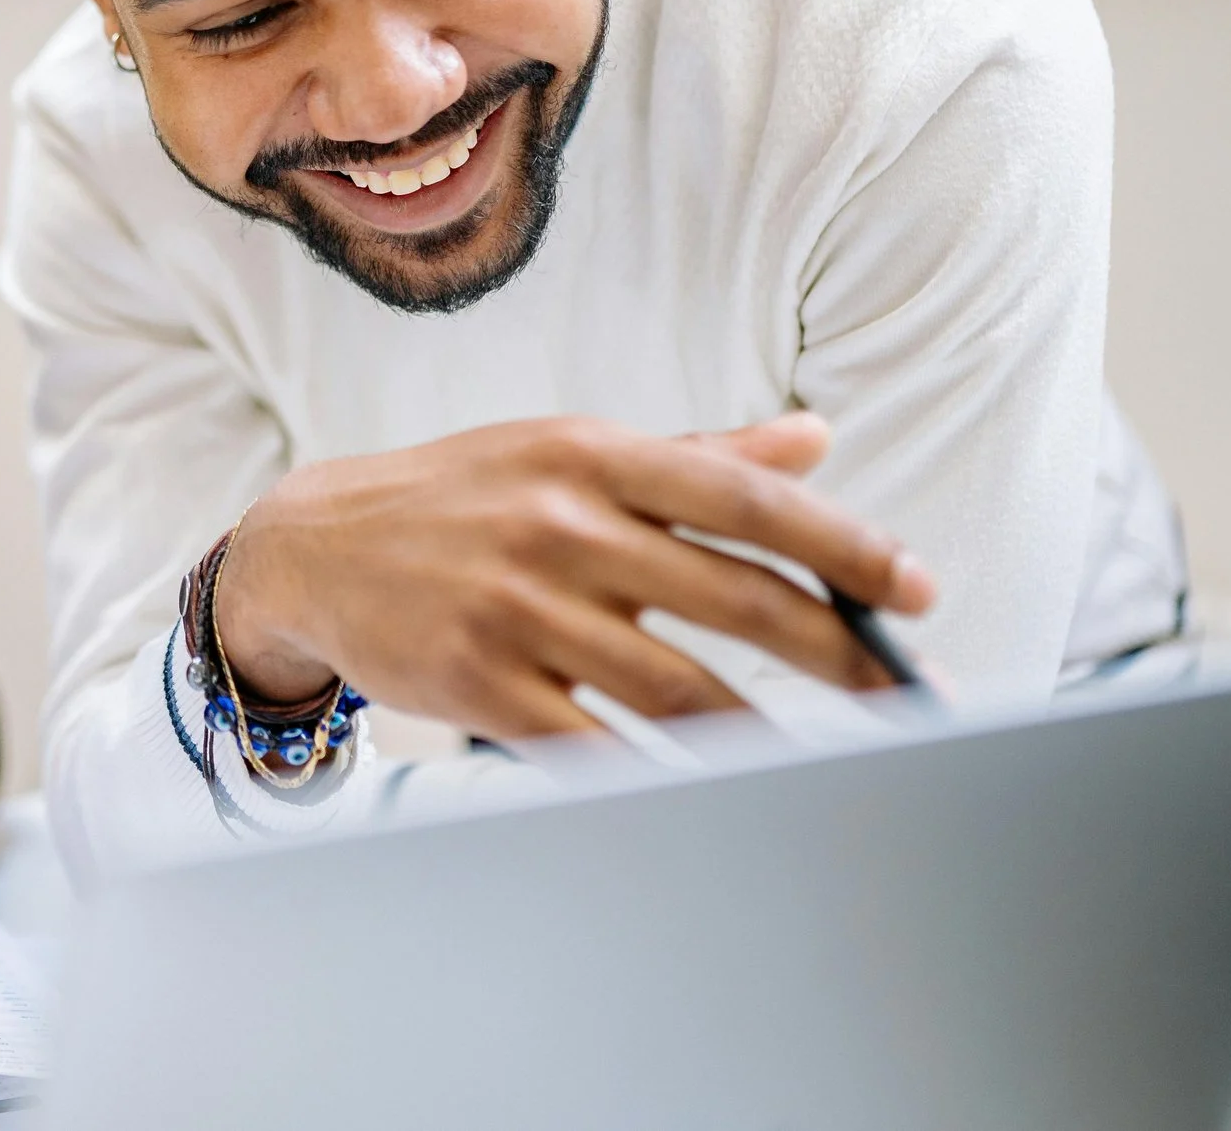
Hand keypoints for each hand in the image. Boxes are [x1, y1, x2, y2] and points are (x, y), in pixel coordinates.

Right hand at [213, 411, 935, 739]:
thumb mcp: (565, 449)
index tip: (920, 588)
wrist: (310, 548)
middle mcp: (562, 526)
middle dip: (838, 654)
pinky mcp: (484, 686)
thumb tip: (816, 440)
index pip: (745, 499)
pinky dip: (668, 775)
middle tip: (906, 694)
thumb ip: (695, 455)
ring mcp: (519, 609)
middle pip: (733, 602)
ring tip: (839, 760)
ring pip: (680, 688)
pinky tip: (722, 790)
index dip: (845, 545)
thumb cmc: (460, 496)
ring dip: (770, 734)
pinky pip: (600, 746)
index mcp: (593, 456)